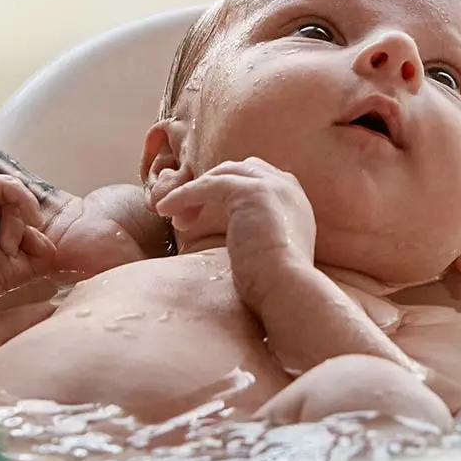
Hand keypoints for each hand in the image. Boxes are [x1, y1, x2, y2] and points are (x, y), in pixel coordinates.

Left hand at [154, 159, 320, 300]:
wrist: (288, 289)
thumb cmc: (277, 285)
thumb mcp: (272, 251)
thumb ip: (260, 235)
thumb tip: (239, 241)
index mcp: (295, 201)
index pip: (256, 177)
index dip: (228, 188)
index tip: (206, 209)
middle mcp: (287, 187)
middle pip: (237, 170)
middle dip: (209, 187)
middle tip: (187, 217)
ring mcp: (271, 185)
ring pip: (221, 176)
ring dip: (193, 193)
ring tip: (175, 218)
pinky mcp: (251, 192)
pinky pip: (208, 185)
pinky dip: (184, 195)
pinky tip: (166, 210)